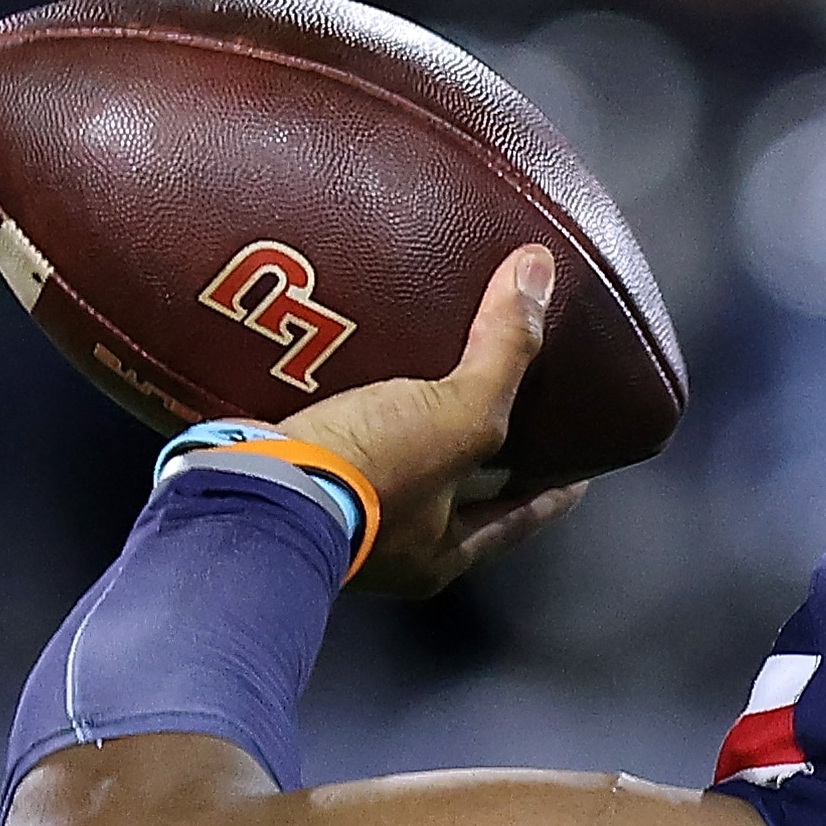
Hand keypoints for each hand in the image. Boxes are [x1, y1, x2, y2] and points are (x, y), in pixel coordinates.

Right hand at [273, 245, 585, 596]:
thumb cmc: (364, 476)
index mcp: (440, 552)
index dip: (552, 490)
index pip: (518, 518)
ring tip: (416, 373)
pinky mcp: (285, 475)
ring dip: (399, 424)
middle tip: (498, 408)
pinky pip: (325, 434)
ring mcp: (332, 513)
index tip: (579, 469)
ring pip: (385, 462)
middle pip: (452, 492)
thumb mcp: (456, 414)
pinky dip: (337, 404)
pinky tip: (337, 365)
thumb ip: (503, 352)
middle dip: (474, 455)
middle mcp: (390, 545)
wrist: (246, 489)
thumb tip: (539, 273)